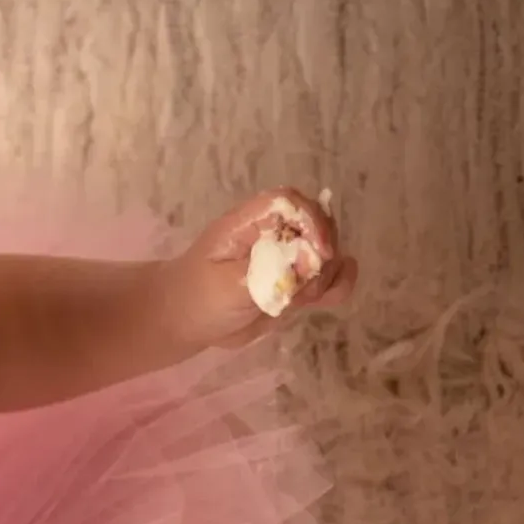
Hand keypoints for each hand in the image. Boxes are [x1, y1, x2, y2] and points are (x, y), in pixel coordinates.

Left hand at [170, 188, 357, 349]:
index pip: (290, 203)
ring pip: (330, 252)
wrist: (187, 321)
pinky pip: (332, 277)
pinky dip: (337, 285)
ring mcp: (289, 257)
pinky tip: (326, 298)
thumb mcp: (228, 285)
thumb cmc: (198, 297)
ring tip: (298, 299)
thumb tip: (308, 263)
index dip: (313, 221)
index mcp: (250, 222)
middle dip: (321, 254)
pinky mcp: (298, 282)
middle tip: (301, 287)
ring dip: (328, 275)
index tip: (320, 253)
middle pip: (319, 224)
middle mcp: (275, 233)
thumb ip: (267, 273)